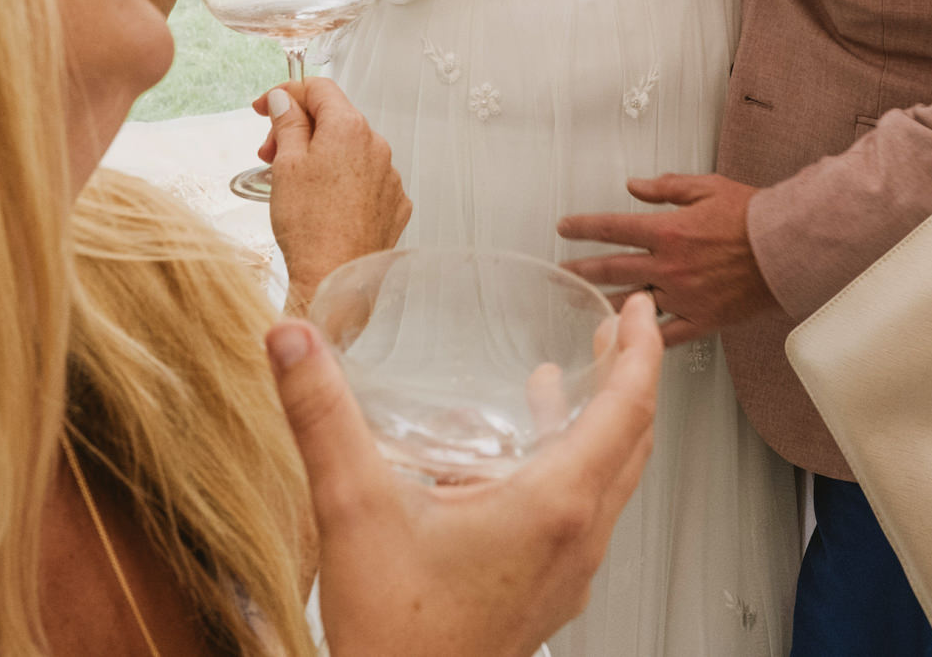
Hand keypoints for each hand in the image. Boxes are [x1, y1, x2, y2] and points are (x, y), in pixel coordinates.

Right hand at [257, 78, 409, 314]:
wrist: (333, 279)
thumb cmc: (308, 224)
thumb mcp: (286, 164)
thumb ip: (289, 123)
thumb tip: (286, 99)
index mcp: (350, 128)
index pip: (320, 88)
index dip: (287, 93)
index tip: (266, 108)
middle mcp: (377, 146)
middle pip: (334, 120)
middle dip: (299, 130)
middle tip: (269, 154)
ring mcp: (389, 177)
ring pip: (350, 151)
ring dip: (319, 156)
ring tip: (292, 184)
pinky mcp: (394, 205)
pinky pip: (365, 179)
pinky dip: (342, 182)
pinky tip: (321, 203)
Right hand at [266, 293, 662, 656]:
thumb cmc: (396, 637)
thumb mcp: (352, 507)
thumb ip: (321, 416)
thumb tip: (291, 341)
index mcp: (555, 505)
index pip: (628, 409)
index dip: (639, 349)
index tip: (639, 307)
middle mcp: (576, 538)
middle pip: (632, 440)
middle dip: (628, 376)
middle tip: (618, 330)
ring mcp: (567, 571)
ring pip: (609, 480)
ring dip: (598, 423)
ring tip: (564, 381)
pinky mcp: (546, 592)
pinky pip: (581, 515)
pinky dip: (570, 467)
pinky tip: (514, 460)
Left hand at [557, 175, 778, 346]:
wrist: (787, 247)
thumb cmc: (752, 216)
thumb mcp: (706, 187)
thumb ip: (665, 187)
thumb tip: (633, 186)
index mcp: (667, 231)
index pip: (611, 228)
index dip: (582, 228)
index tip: (564, 228)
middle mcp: (669, 266)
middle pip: (612, 269)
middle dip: (580, 270)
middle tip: (561, 273)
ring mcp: (683, 296)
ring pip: (631, 305)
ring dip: (602, 303)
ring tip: (581, 304)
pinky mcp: (702, 319)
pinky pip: (667, 334)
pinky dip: (645, 336)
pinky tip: (627, 338)